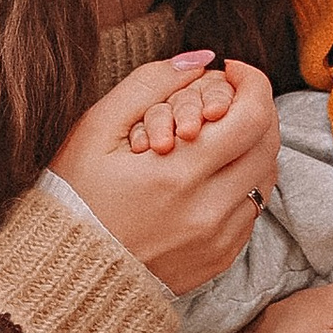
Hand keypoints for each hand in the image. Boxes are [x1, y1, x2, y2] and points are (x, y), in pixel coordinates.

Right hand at [52, 54, 278, 293]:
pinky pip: (252, 210)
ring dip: (253, 146)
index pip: (252, 116)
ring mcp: (217, 240)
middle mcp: (207, 211)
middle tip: (229, 96)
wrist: (65, 273)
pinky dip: (243, 182)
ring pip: (265, 177)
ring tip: (220, 133)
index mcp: (177, 174)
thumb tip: (200, 59)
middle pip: (268, 145)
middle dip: (257, 109)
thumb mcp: (96, 130)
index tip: (232, 71)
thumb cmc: (73, 195)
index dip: (252, 82)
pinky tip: (212, 172)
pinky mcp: (219, 259)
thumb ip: (149, 84)